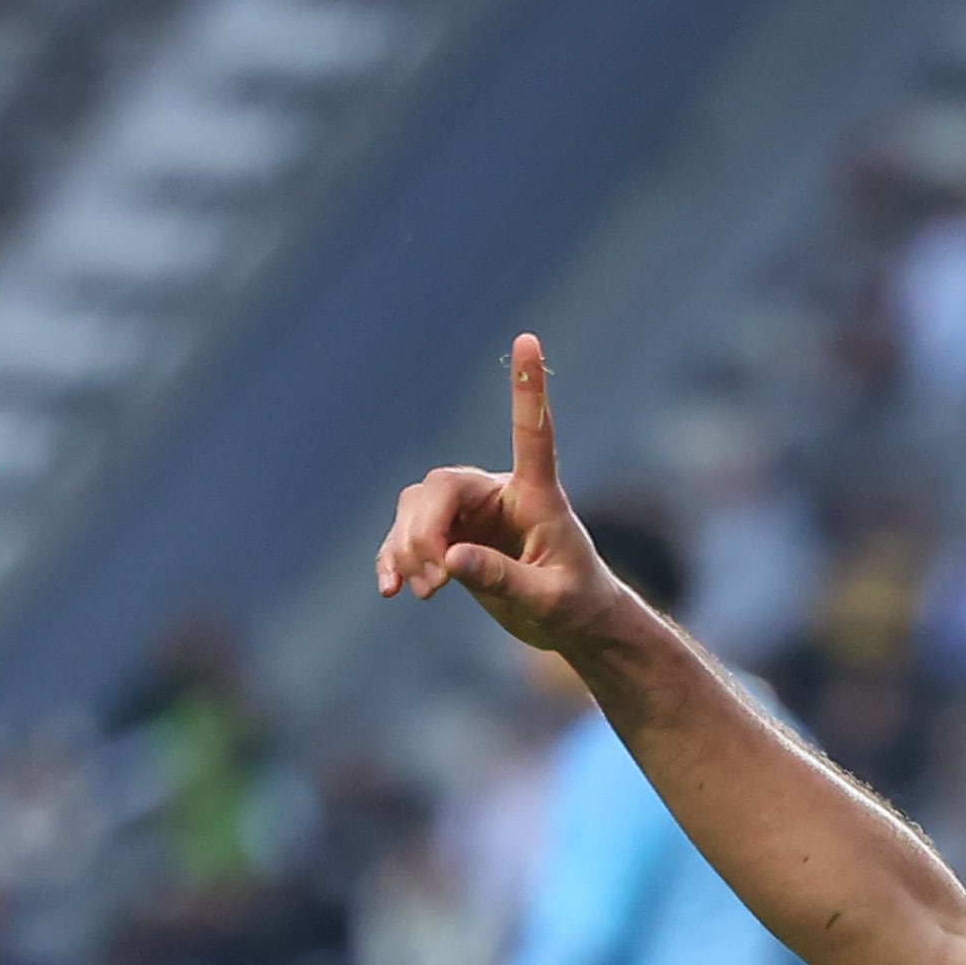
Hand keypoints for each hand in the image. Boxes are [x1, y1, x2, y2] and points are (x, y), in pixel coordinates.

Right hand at [374, 335, 637, 660]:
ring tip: (423, 592)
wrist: (571, 625)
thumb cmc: (576, 606)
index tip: (529, 338)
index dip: (527, 388)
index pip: (532, 433)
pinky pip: (406, 536)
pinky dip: (394, 559)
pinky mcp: (449, 536)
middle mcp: (498, 493)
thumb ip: (503, 579)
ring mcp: (470, 513)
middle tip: (434, 580)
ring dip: (408, 548)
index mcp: (537, 495)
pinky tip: (390, 589)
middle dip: (425, 532)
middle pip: (440, 488)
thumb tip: (449, 560)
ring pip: (415, 508)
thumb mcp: (549, 600)